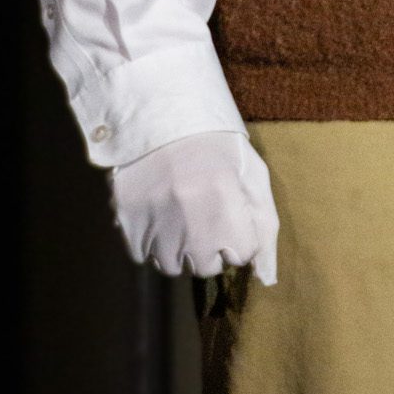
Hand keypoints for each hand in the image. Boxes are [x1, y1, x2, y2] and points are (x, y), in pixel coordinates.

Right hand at [108, 128, 279, 280]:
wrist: (161, 117)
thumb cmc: (216, 146)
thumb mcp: (252, 175)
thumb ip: (264, 226)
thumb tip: (265, 276)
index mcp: (227, 208)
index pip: (242, 254)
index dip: (239, 233)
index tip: (230, 209)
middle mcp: (191, 226)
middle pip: (207, 267)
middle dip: (210, 245)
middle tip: (203, 210)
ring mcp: (156, 228)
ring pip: (173, 266)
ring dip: (180, 247)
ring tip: (180, 211)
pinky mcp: (127, 225)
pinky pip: (143, 256)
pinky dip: (151, 241)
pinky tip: (158, 212)